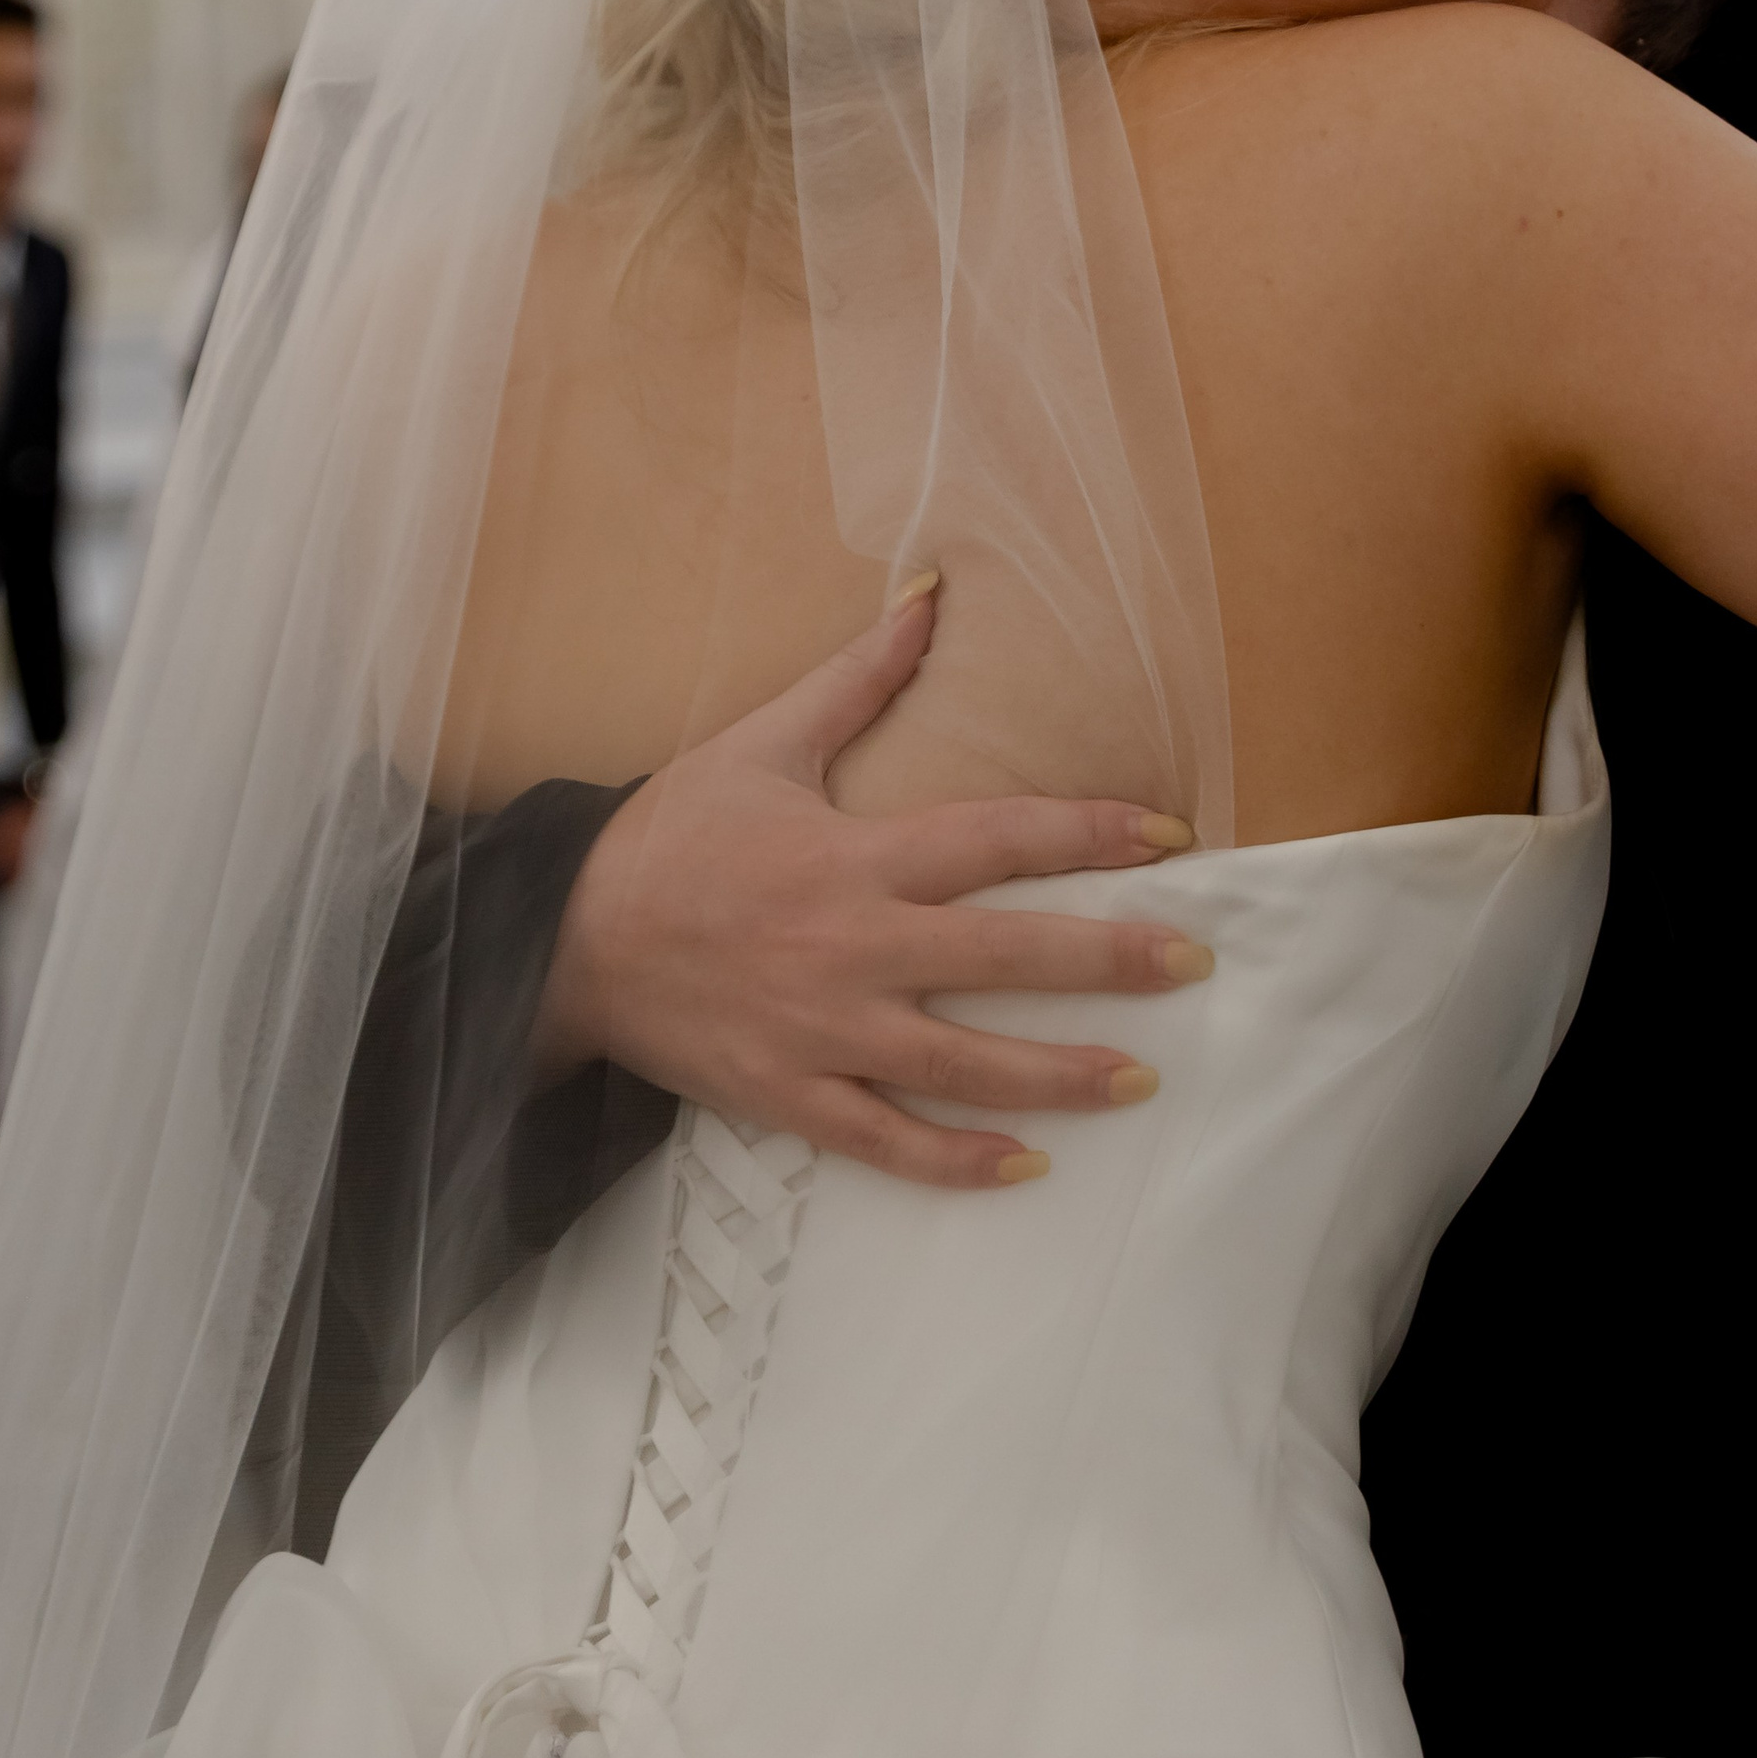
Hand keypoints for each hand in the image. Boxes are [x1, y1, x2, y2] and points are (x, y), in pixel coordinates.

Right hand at [537, 585, 1212, 1188]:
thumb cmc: (672, 836)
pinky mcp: (790, 1096)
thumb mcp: (762, 741)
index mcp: (856, 857)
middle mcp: (852, 947)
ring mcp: (823, 1032)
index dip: (1088, 833)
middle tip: (1194, 962)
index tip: (1168, 835)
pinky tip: (1026, 1167)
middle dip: (1108, 958)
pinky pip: (888, 1141)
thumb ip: (859, 675)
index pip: (996, 838)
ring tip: (1141, 1078)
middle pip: (1003, 955)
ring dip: (1059, 1075)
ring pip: (962, 1063)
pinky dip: (957, 1162)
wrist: (562, 940)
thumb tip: (930, 590)